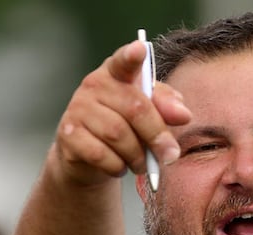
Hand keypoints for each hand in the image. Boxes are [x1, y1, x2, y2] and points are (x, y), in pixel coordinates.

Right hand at [48, 39, 191, 186]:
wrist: (88, 158)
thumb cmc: (125, 127)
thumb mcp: (149, 113)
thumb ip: (166, 107)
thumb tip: (183, 115)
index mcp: (115, 73)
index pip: (123, 61)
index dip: (131, 56)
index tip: (140, 50)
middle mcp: (93, 85)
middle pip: (134, 108)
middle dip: (157, 135)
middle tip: (170, 156)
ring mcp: (77, 109)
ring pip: (118, 135)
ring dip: (137, 156)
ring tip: (142, 164)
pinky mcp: (69, 135)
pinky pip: (101, 155)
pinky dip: (117, 166)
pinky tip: (120, 167)